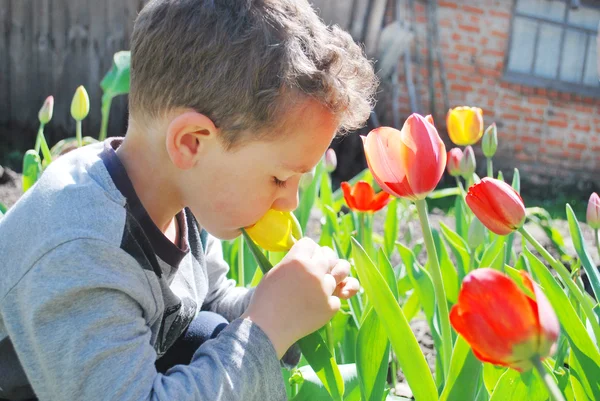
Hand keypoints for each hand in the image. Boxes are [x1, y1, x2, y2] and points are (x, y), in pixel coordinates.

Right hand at [241, 238, 356, 357]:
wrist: (266, 330)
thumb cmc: (266, 300)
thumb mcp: (276, 271)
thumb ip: (296, 261)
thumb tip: (315, 254)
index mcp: (298, 259)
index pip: (311, 243)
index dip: (306, 250)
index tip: (303, 257)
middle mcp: (314, 271)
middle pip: (328, 255)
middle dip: (322, 261)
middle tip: (313, 270)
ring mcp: (325, 290)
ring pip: (338, 274)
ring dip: (330, 279)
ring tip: (317, 286)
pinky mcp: (330, 307)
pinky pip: (337, 298)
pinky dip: (328, 301)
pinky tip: (314, 306)